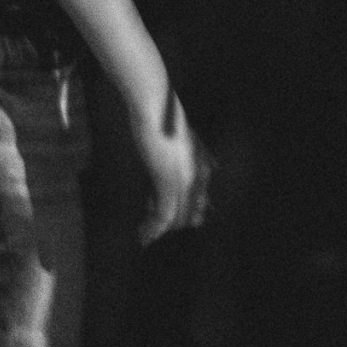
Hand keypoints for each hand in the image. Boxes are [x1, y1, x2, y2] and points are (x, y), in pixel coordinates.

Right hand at [131, 87, 210, 243]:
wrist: (155, 107)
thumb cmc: (162, 120)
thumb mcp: (178, 143)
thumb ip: (185, 161)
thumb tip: (190, 175)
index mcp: (201, 167)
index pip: (195, 201)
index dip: (181, 215)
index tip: (162, 223)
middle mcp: (198, 176)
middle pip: (187, 212)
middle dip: (169, 226)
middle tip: (149, 235)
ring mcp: (185, 179)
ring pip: (177, 216)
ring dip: (159, 230)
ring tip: (144, 239)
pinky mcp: (169, 180)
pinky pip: (165, 213)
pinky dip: (155, 228)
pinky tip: (145, 235)